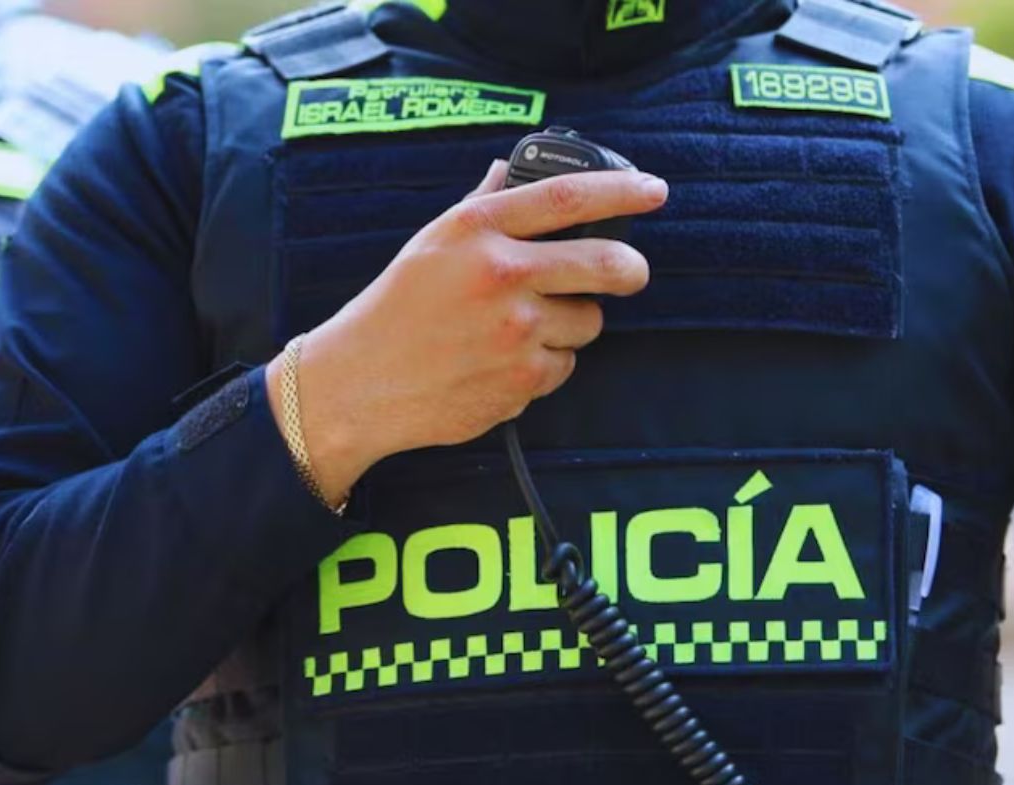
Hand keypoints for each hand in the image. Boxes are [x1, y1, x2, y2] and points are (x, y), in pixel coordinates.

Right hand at [268, 160, 667, 505]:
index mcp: (476, 230)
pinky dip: (546, 365)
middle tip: (632, 272)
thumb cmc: (393, 310)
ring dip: (572, 324)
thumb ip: (479, 206)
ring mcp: (514, 331)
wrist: (359, 384)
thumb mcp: (429, 243)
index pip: (567, 196)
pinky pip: (565, 366)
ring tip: (525, 330)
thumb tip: (510, 171)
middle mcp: (500, 275)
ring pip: (589, 322)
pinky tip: (504, 363)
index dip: (622, 190)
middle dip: (631, 269)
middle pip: (606, 263)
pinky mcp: (520, 381)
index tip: (654, 190)